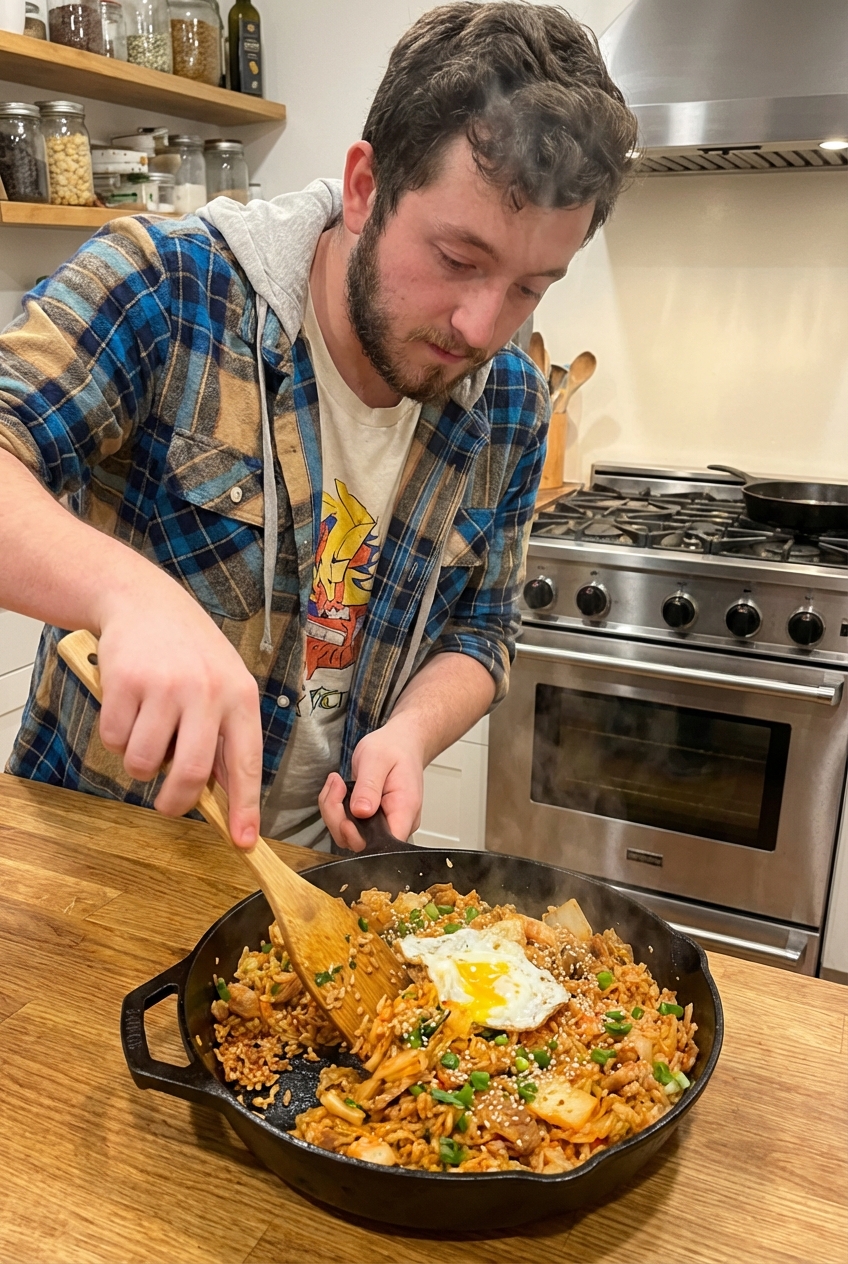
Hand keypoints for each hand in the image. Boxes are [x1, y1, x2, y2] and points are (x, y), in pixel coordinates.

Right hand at [95, 570, 262, 847]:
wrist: (145, 602)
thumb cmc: (190, 653)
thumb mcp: (224, 683)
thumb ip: (224, 734)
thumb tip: (223, 796)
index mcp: (240, 696)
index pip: (246, 762)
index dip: (245, 807)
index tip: (243, 842)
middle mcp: (207, 691)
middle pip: (192, 774)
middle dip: (176, 802)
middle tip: (168, 805)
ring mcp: (165, 686)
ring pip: (145, 762)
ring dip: (140, 762)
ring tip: (146, 732)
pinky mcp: (126, 682)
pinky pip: (114, 739)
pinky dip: (115, 736)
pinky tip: (127, 707)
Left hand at [318, 721, 424, 850]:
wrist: (398, 744)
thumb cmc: (394, 749)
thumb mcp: (378, 760)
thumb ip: (369, 786)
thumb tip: (361, 812)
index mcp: (404, 809)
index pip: (386, 843)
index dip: (360, 838)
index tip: (346, 819)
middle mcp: (395, 822)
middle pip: (361, 843)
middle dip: (339, 819)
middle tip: (337, 788)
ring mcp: (381, 823)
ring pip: (348, 836)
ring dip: (333, 812)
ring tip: (336, 784)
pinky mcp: (368, 820)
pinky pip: (345, 825)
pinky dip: (334, 808)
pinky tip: (337, 788)